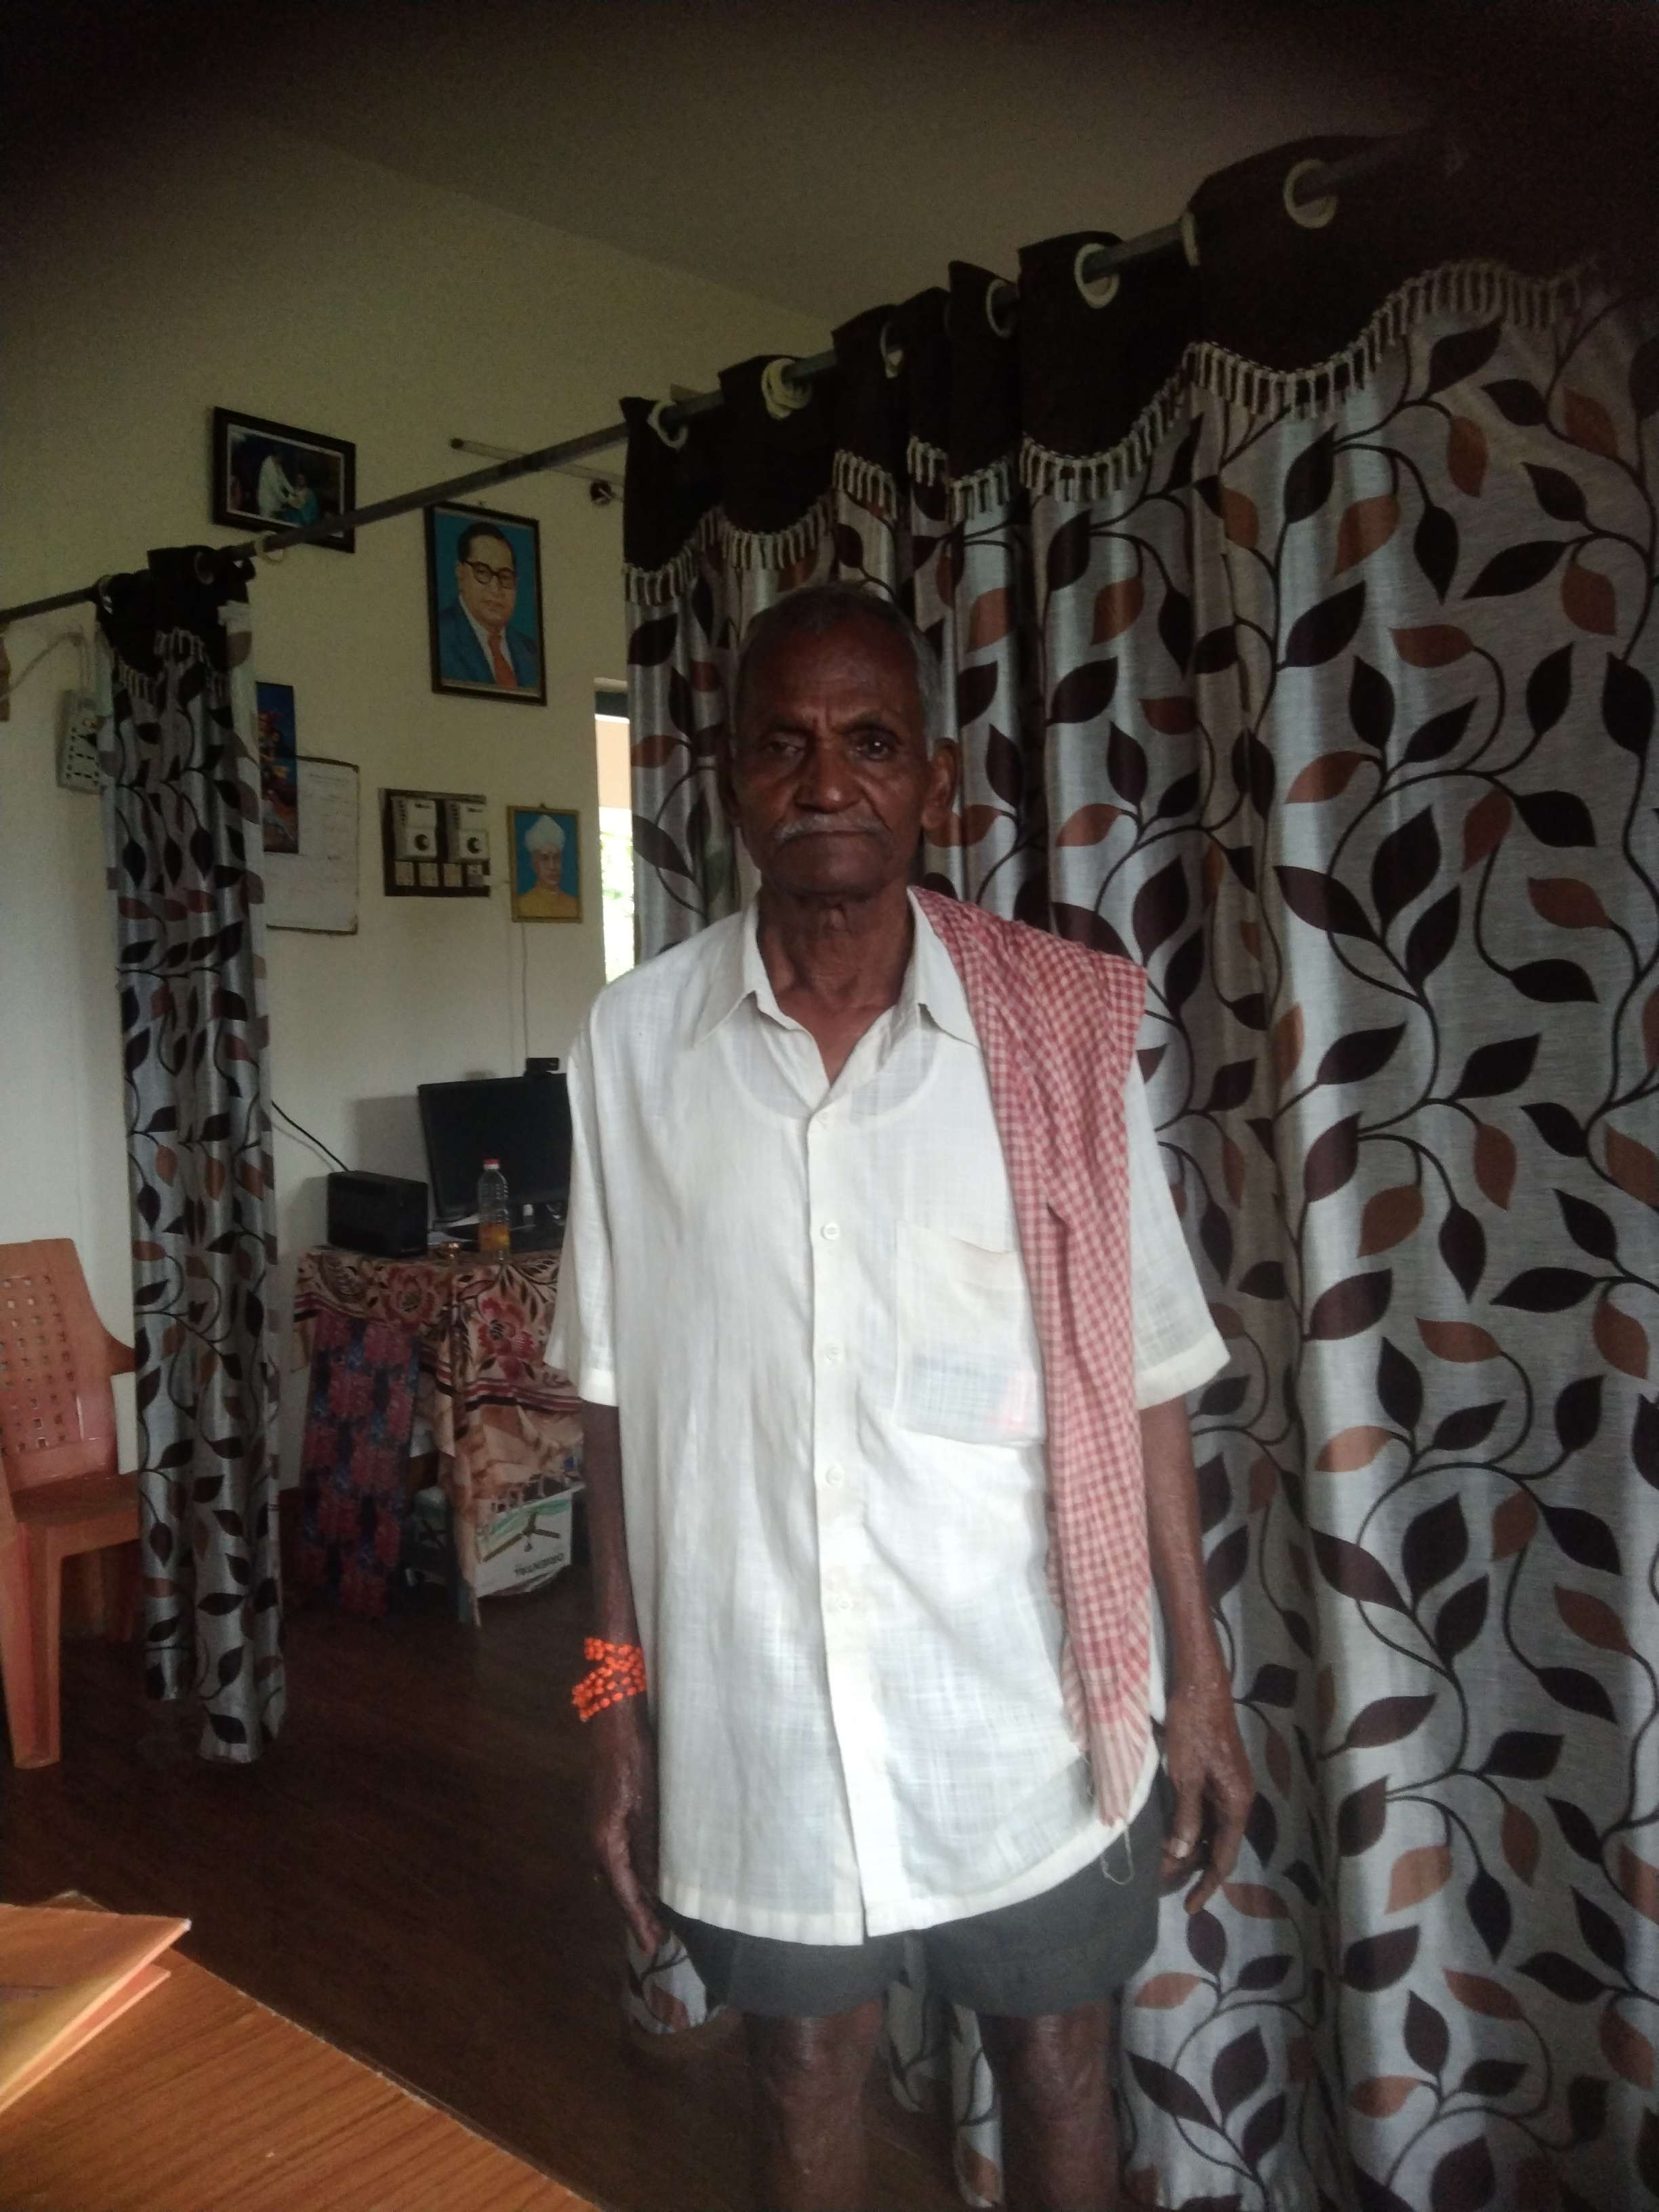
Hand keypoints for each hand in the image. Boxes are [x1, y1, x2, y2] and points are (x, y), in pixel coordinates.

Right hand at [589, 1699, 665, 1952]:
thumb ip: (650, 1845)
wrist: (613, 1725)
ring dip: (631, 1896)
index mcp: (605, 1841)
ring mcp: (597, 1827)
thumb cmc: (634, 1760)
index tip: (653, 1945)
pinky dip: (628, 1875)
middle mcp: (596, 1839)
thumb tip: (655, 1884)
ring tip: (653, 1915)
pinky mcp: (603, 1817)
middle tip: (657, 1937)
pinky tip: (643, 1877)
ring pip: (613, 1874)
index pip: (624, 1892)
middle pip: (615, 1888)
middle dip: (634, 1914)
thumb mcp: (648, 1805)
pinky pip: (614, 1857)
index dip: (638, 1920)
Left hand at [1161, 1671, 1253, 1912]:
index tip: (1189, 1907)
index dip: (1206, 1885)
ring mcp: (1229, 1786)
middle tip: (1164, 1885)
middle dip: (1193, 1868)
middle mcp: (1239, 1799)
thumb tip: (1181, 1853)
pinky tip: (1174, 1833)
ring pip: (1213, 1829)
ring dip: (1191, 1847)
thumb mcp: (1185, 1774)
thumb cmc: (1193, 1726)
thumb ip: (1186, 1815)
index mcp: (1237, 1803)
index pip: (1224, 1858)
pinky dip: (1192, 1826)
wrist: (1201, 1685)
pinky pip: (1208, 1811)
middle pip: (1219, 1846)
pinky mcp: (1219, 1775)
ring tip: (1163, 1864)